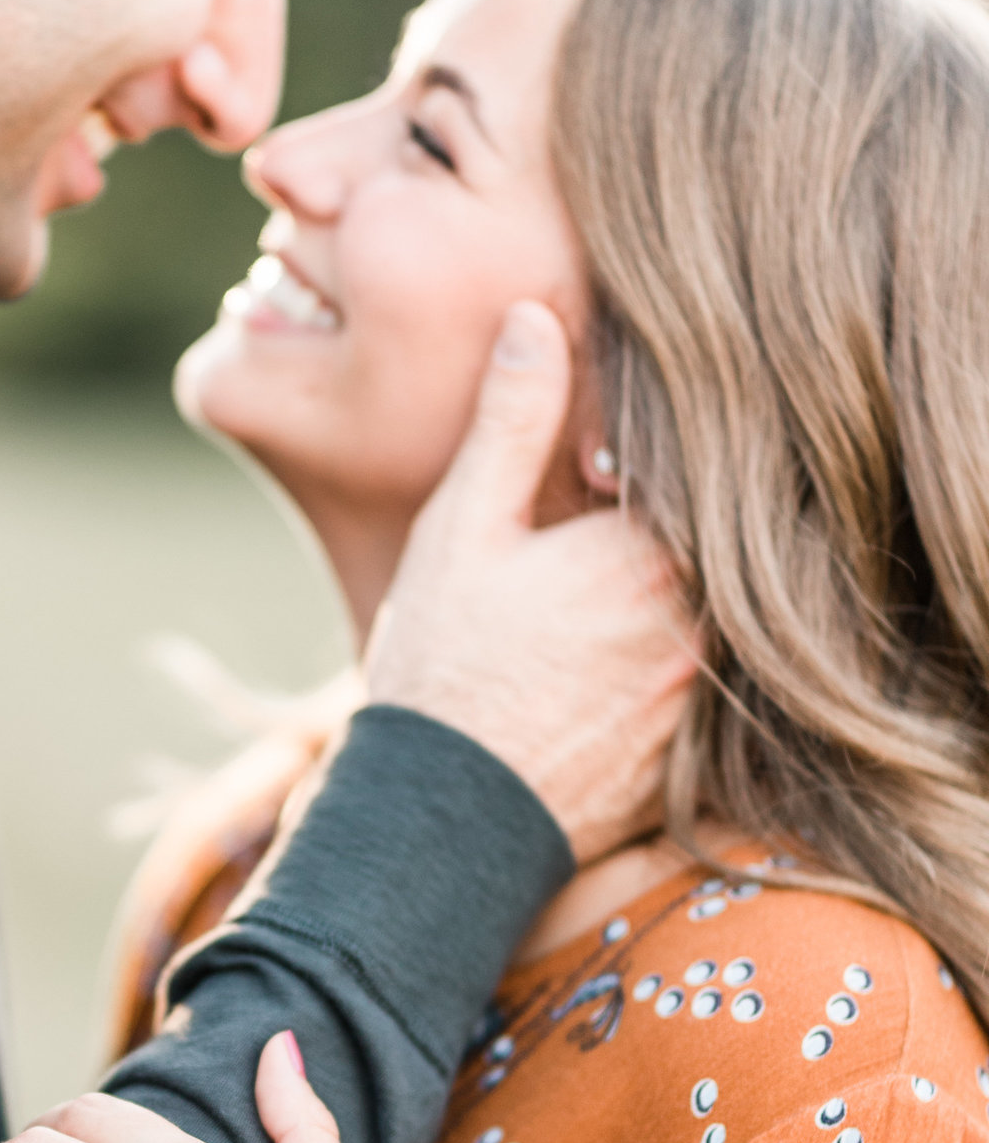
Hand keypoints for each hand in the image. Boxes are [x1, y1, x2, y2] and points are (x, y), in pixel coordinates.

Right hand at [366, 300, 696, 866]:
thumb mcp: (462, 528)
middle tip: (579, 550)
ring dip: (659, 603)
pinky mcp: (691, 754)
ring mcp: (702, 694)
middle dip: (648, 533)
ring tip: (581, 619)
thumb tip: (538, 316)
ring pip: (702, 617)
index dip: (634, 462)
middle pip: (702, 545)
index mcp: (653, 550)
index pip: (679, 469)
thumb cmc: (441, 669)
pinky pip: (693, 688)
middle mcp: (700, 622)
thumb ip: (511, 421)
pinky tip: (591, 679)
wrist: (441, 826)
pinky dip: (656, 671)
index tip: (593, 473)